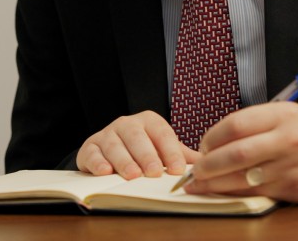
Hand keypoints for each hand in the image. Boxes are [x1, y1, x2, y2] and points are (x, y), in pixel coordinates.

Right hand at [76, 110, 201, 178]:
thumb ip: (183, 157)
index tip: (177, 170)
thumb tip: (208, 165)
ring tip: (132, 175)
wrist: (109, 152)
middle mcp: (127, 124)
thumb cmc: (143, 151)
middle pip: (136, 136)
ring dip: (123, 160)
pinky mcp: (89, 147)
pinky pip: (92, 152)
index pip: (162, 133)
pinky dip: (97, 162)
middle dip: (146, 155)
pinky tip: (105, 171)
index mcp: (149, 122)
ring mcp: (106, 134)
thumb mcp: (164, 151)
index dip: (170, 151)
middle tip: (153, 173)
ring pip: (114, 145)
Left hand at [183, 104, 297, 202]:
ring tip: (198, 184)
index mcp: (282, 116)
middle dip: (209, 164)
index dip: (212, 137)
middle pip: (237, 154)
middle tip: (194, 170)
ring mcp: (292, 167)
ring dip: (216, 183)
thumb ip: (252, 123)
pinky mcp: (295, 190)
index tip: (202, 146)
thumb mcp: (284, 113)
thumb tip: (213, 141)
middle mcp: (288, 141)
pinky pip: (258, 192)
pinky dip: (236, 192)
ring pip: (244, 178)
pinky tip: (223, 191)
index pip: (236, 125)